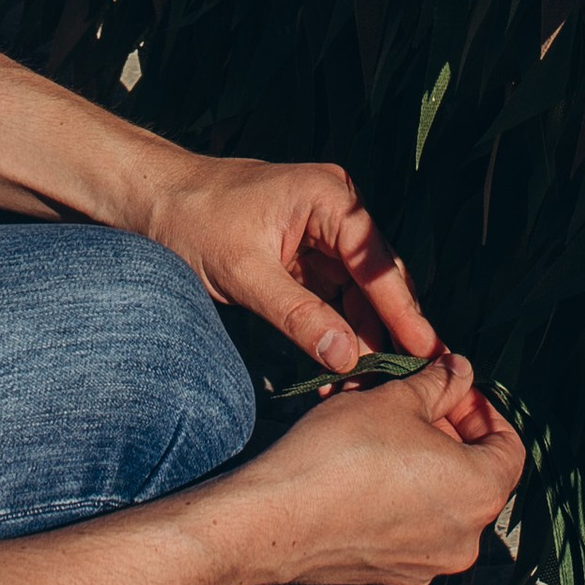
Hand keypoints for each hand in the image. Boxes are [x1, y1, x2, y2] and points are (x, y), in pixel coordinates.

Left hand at [146, 151, 436, 374]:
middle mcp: (337, 209)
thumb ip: (299, 316)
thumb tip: (349, 358)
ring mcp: (324, 232)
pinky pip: (335, 296)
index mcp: (329, 198)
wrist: (155, 200)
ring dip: (364, 336)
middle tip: (405, 383)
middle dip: (388, 330)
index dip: (404, 312)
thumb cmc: (195, 222)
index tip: (429, 352)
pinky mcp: (308, 254)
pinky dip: (339, 330)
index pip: (378, 262)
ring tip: (370, 386)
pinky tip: (344, 368)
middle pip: (377, 278)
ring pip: (359, 292)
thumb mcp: (245, 274)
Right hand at [225, 353, 524, 584]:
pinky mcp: (391, 576)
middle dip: (443, 430)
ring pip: (437, 500)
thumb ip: (439, 384)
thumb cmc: (342, 454)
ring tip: (376, 424)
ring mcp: (427, 565)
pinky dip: (397, 495)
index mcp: (480, 493)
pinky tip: (361, 467)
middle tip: (408, 398)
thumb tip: (461, 370)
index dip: (482, 410)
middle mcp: (464, 540)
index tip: (451, 388)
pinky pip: (409, 528)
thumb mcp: (395, 399)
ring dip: (416, 459)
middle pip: (473, 473)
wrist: (275, 520)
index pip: (509, 447)